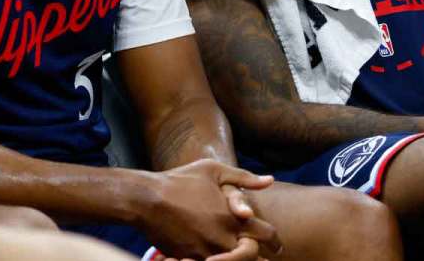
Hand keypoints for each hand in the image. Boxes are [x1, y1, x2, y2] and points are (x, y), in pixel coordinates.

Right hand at [138, 159, 279, 259]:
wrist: (146, 199)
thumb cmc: (181, 180)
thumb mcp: (215, 170)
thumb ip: (244, 178)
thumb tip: (270, 180)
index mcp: (234, 217)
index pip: (267, 234)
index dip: (275, 241)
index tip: (277, 245)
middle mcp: (224, 237)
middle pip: (253, 256)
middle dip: (259, 256)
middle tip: (265, 258)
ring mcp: (206, 251)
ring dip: (237, 259)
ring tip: (241, 257)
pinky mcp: (189, 259)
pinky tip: (218, 257)